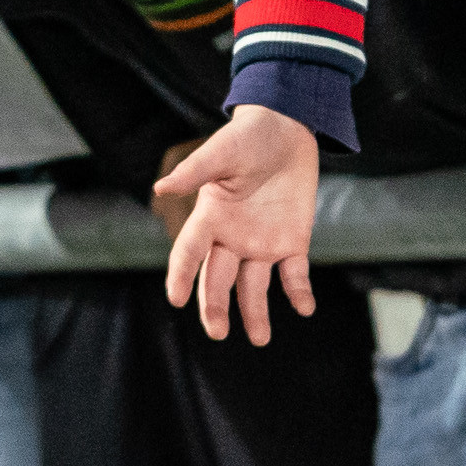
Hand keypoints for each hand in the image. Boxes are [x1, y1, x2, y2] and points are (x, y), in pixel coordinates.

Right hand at [155, 103, 318, 343]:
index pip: (189, 253)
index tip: (177, 298)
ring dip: (256, 313)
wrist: (288, 127)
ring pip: (254, 287)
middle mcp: (231, 238)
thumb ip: (196, 171)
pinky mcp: (291, 242)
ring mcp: (261, 243)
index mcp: (209, 217)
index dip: (181, 275)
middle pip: (218, 280)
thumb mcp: (223, 151)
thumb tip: (160, 188)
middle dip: (216, 307)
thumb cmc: (248, 136)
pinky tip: (305, 307)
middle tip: (217, 332)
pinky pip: (293, 275)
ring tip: (260, 338)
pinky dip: (299, 292)